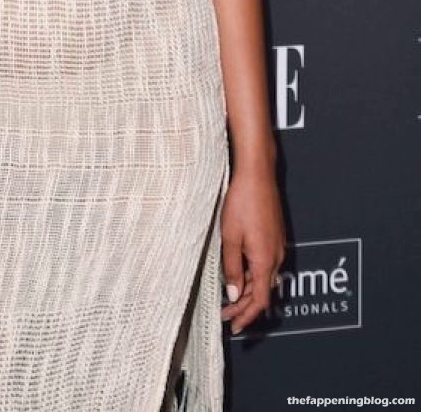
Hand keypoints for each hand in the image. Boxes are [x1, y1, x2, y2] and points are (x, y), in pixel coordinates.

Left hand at [220, 165, 285, 334]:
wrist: (258, 175)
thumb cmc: (242, 202)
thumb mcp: (230, 237)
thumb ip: (231, 268)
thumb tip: (233, 294)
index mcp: (265, 260)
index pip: (259, 300)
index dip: (247, 317)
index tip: (235, 327)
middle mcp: (276, 256)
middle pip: (263, 292)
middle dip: (244, 307)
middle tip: (225, 316)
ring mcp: (277, 246)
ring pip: (264, 279)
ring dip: (248, 291)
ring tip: (228, 298)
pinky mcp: (275, 237)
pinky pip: (266, 265)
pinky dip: (253, 276)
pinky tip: (239, 273)